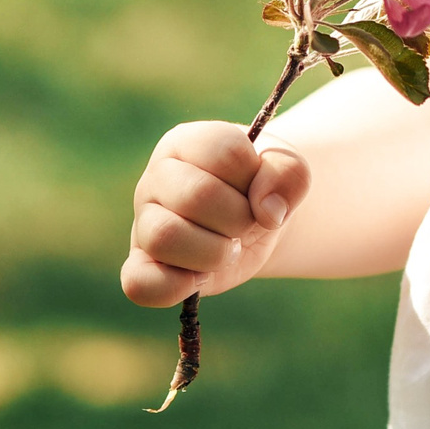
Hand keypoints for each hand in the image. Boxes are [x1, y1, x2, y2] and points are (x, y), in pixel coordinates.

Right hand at [120, 122, 308, 306]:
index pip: (224, 151)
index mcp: (188, 142)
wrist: (255, 221)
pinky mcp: (142, 265)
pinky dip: (177, 286)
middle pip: (196, 195)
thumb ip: (288, 174)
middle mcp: (157, 177)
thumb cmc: (263, 185)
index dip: (254, 176)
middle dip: (239, 217)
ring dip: (215, 253)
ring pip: (164, 237)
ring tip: (228, 250)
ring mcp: (144, 222)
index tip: (258, 186)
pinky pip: (140, 282)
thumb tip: (267, 212)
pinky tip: (202, 278)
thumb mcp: (288, 169)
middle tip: (247, 223)